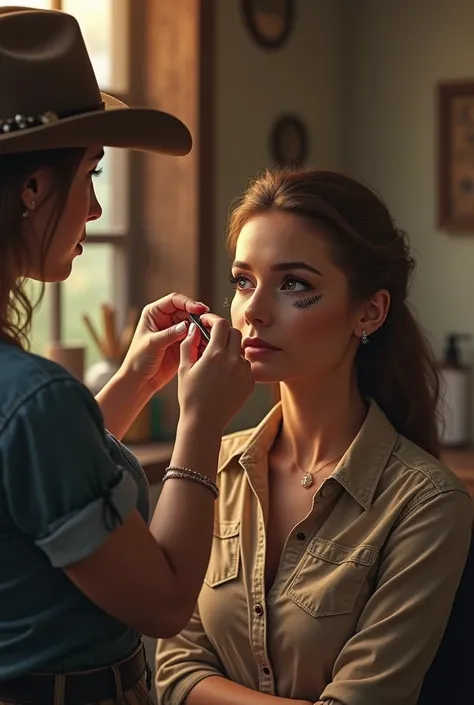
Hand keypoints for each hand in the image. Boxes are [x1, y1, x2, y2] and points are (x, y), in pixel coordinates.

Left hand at [119, 293, 207, 393]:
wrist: (140, 380)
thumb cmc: (138, 360)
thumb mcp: (152, 345)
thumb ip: (169, 334)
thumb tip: (186, 324)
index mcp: (154, 313)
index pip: (174, 301)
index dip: (188, 303)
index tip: (199, 309)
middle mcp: (165, 319)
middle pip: (186, 310)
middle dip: (198, 315)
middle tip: (208, 321)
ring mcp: (175, 331)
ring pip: (193, 323)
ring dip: (201, 327)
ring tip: (210, 332)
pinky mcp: (182, 343)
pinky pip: (195, 336)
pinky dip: (202, 338)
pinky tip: (208, 341)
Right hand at [178, 314, 253, 432]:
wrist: (204, 422)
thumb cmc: (190, 395)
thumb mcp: (184, 368)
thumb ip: (189, 344)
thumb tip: (194, 328)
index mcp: (215, 354)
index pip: (220, 324)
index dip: (213, 320)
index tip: (207, 322)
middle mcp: (233, 360)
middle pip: (234, 333)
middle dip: (223, 333)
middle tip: (213, 340)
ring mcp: (244, 372)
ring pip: (241, 350)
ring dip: (230, 351)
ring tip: (217, 364)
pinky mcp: (250, 382)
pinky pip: (245, 366)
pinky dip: (236, 366)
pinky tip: (225, 377)